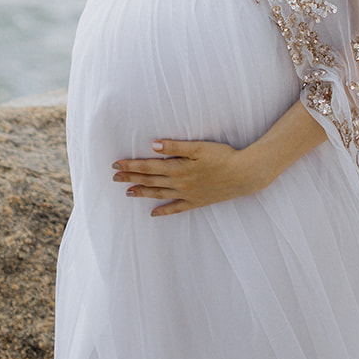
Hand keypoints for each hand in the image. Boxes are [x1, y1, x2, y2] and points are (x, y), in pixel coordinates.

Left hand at [111, 138, 263, 216]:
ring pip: (159, 194)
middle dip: (131, 178)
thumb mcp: (199, 147)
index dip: (131, 165)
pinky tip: (153, 213)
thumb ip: (175, 147)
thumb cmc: (223, 156)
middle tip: (114, 178)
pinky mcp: (196, 202)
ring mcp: (187, 195)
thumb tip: (153, 146)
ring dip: (142, 193)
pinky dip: (163, 211)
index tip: (116, 164)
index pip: (148, 166)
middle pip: (150, 180)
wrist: (244, 175)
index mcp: (178, 168)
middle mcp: (179, 183)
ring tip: (127, 193)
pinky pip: (176, 208)